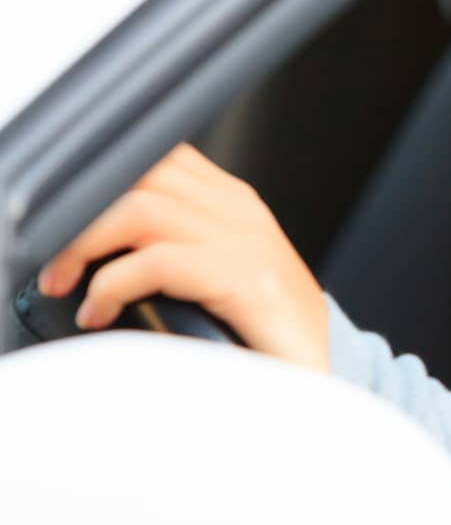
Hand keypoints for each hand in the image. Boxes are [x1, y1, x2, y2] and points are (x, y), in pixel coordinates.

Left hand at [36, 143, 329, 371]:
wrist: (323, 368)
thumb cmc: (266, 331)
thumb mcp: (219, 276)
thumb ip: (175, 246)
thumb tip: (99, 250)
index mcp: (232, 203)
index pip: (158, 155)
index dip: (98, 176)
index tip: (56, 219)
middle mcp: (238, 211)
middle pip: (141, 170)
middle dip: (79, 210)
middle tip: (52, 259)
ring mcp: (245, 240)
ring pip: (140, 207)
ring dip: (84, 244)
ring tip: (65, 283)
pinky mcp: (245, 278)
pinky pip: (158, 261)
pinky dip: (112, 286)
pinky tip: (100, 312)